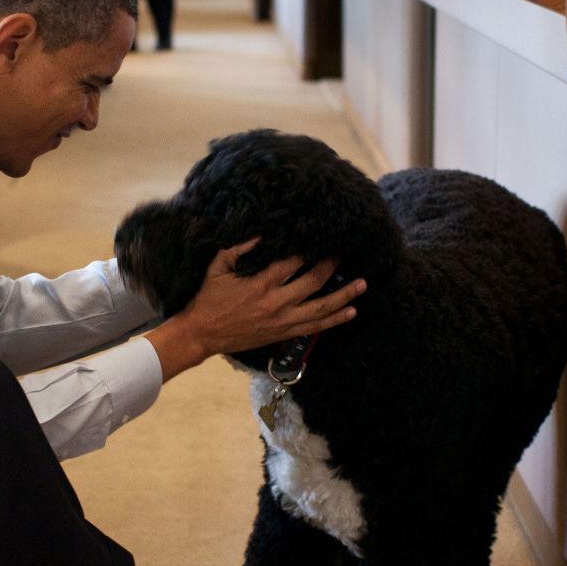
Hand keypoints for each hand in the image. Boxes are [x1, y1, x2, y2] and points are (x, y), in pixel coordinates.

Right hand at [145, 240, 366, 380]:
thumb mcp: (218, 266)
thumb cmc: (210, 297)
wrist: (204, 333)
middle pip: (314, 280)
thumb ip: (239, 247)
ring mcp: (283, 320)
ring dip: (344, 295)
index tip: (322, 236)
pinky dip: (335, 320)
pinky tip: (350, 312)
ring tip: (362, 285)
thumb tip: (262, 232)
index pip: (294, 260)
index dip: (310, 248)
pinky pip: (315, 326)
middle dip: (331, 265)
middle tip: (343, 253)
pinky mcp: (285, 333)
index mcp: (261, 282)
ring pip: (321, 307)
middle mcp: (277, 302)